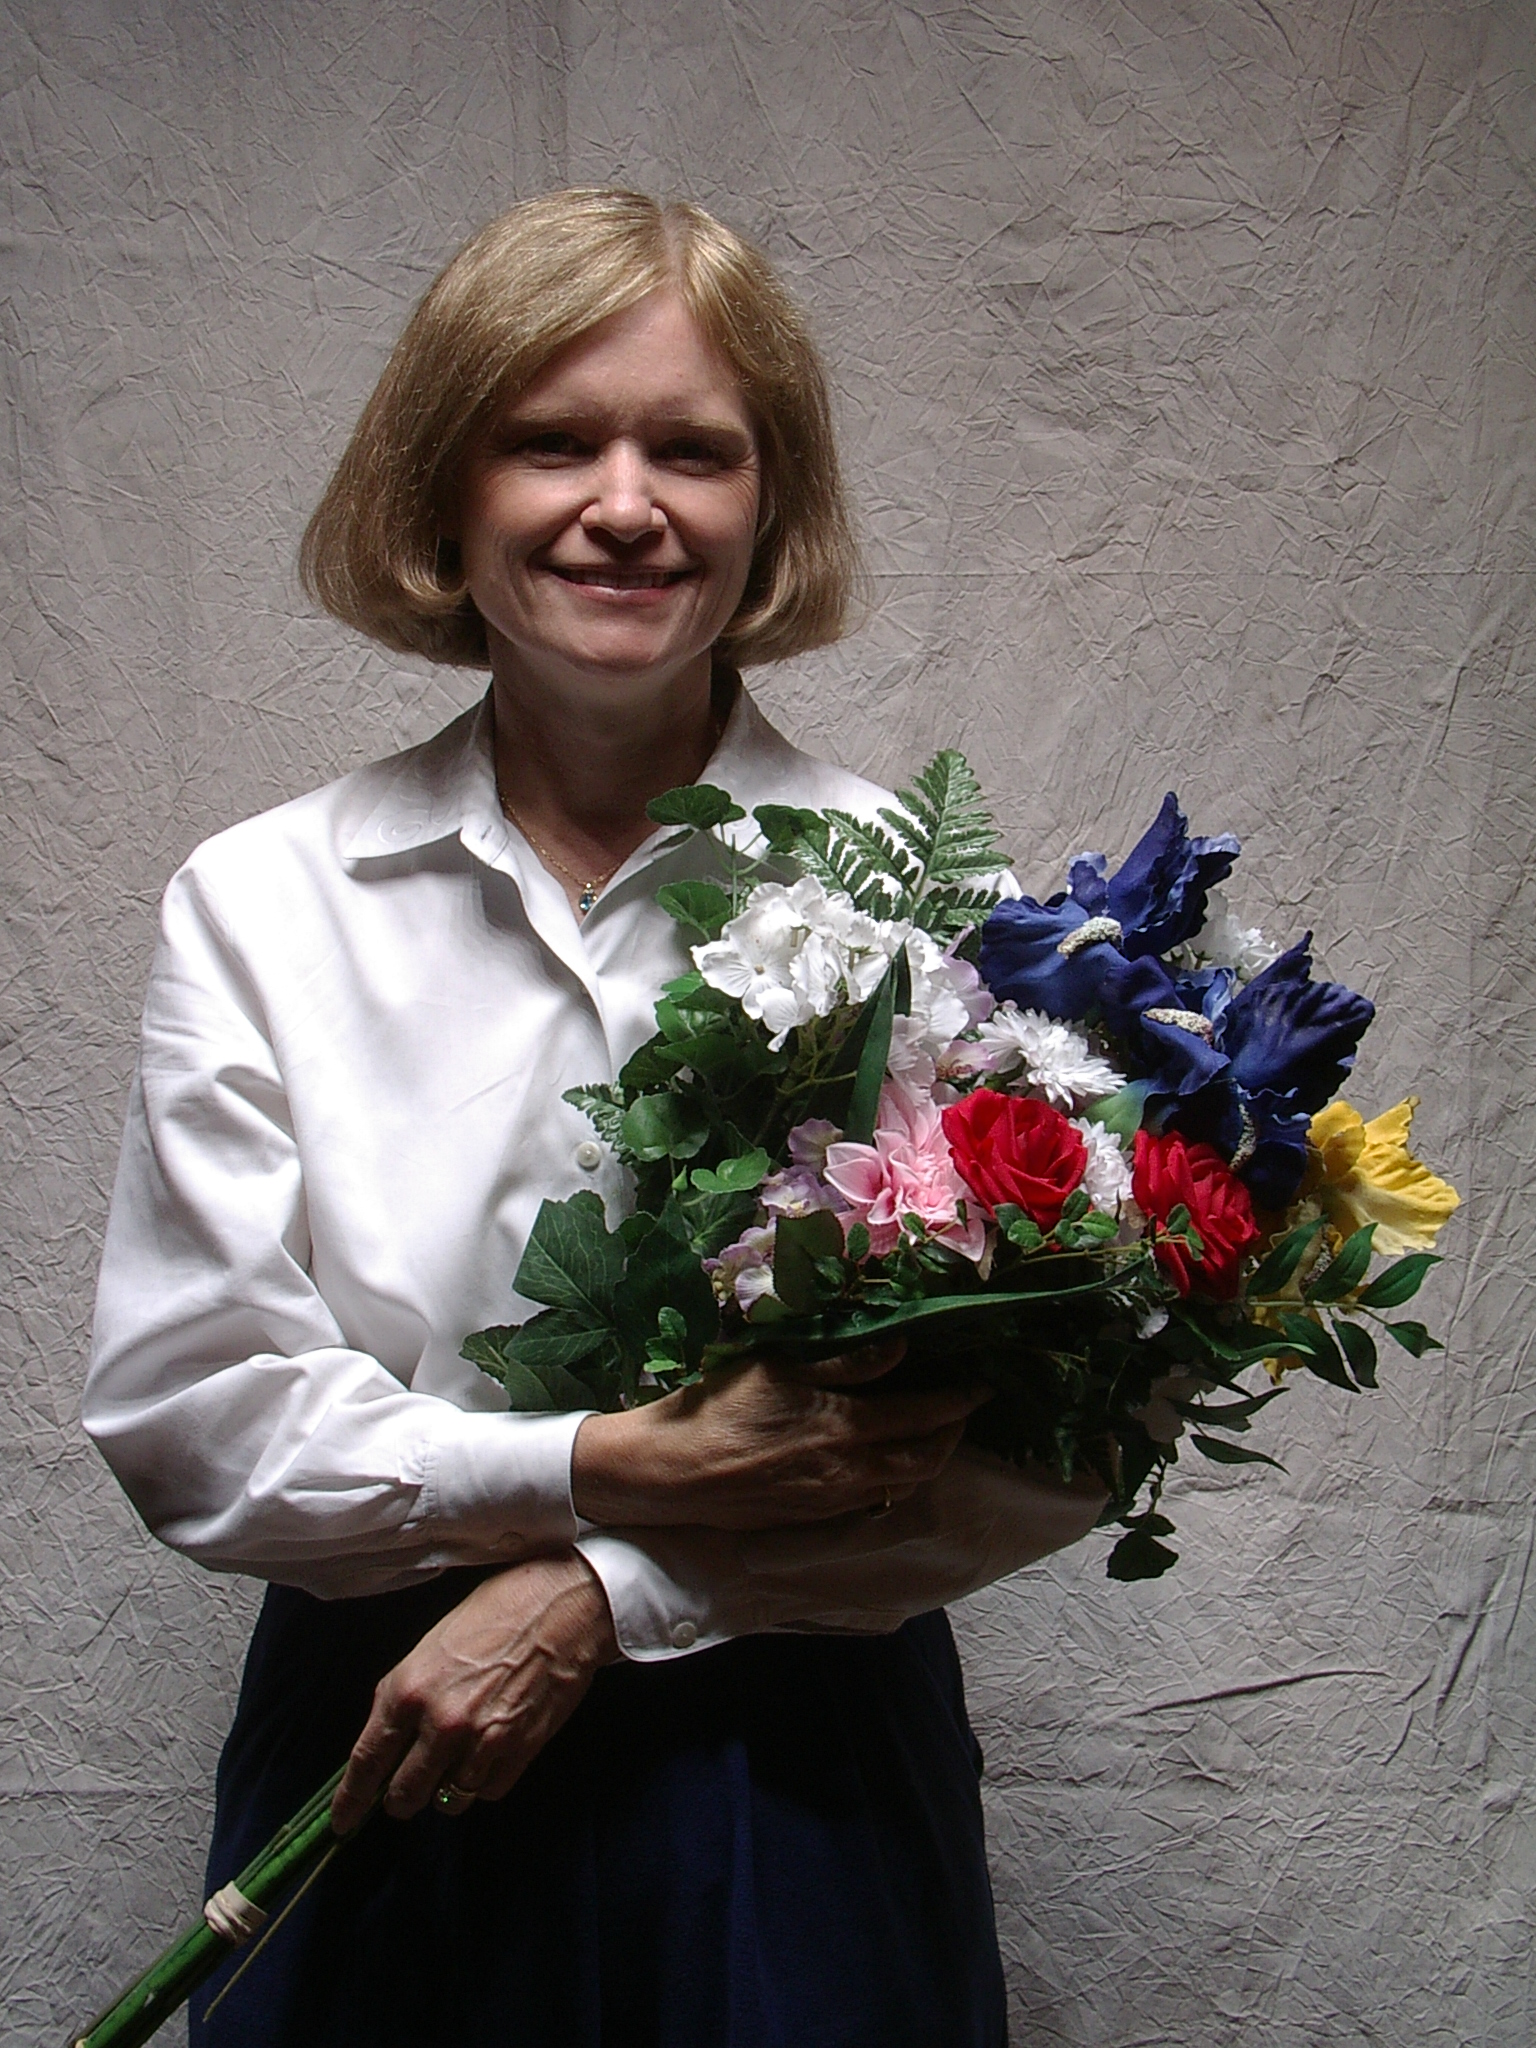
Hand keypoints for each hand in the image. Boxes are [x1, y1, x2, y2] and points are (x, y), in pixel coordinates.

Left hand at [329, 1552, 617, 1832]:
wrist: (561, 1605)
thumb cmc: (495, 1612)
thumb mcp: (431, 1648)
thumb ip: (406, 1698)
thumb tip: (390, 1742)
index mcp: (407, 1689)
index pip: (366, 1760)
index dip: (350, 1800)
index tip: (342, 1822)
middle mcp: (439, 1722)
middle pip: (404, 1795)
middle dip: (402, 1797)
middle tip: (408, 1789)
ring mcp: (481, 1741)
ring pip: (447, 1802)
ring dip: (446, 1789)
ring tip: (458, 1760)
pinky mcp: (519, 1751)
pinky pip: (486, 1792)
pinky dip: (483, 1781)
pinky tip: (490, 1751)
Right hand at [571, 1339, 988, 1531]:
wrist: (671, 1472)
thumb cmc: (720, 1407)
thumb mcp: (780, 1367)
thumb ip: (845, 1361)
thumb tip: (900, 1348)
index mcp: (845, 1426)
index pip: (923, 1417)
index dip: (958, 1402)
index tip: (980, 1386)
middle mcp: (849, 1471)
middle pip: (924, 1461)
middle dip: (952, 1437)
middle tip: (961, 1412)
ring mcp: (832, 1499)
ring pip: (899, 1486)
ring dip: (924, 1460)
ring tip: (929, 1435)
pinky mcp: (811, 1515)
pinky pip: (869, 1500)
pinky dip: (890, 1479)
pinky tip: (878, 1460)